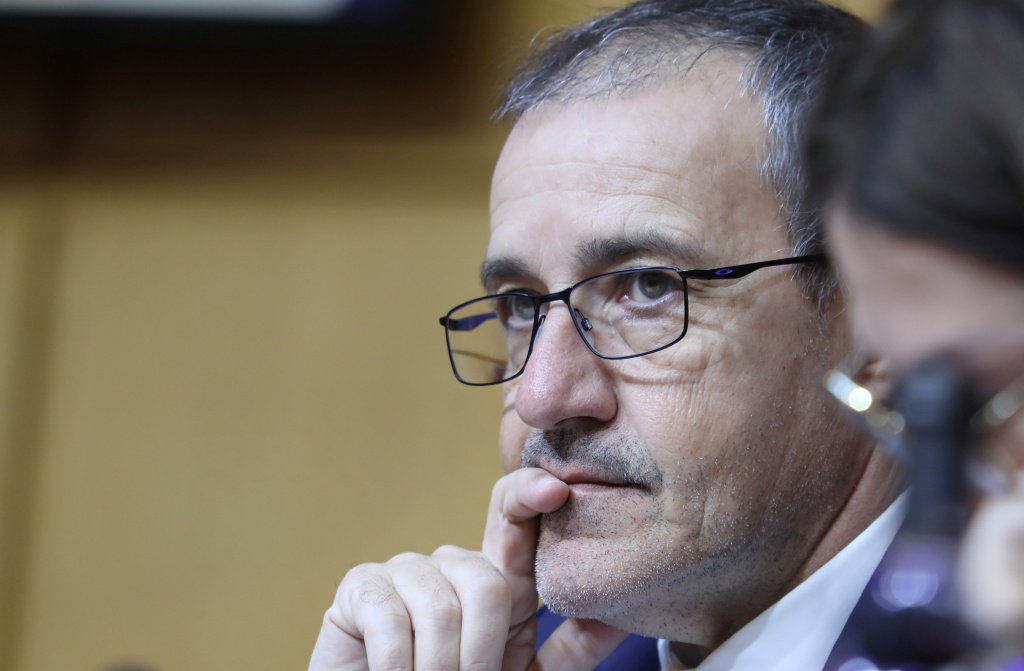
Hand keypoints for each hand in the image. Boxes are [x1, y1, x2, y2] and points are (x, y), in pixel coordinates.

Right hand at [308, 468, 627, 670]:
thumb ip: (570, 648)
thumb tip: (618, 615)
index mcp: (496, 581)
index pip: (515, 519)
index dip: (531, 495)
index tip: (556, 490)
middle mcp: (452, 564)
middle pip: (488, 582)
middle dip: (482, 654)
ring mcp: (405, 570)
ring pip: (442, 607)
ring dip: (440, 668)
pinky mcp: (361, 585)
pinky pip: (391, 618)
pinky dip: (399, 667)